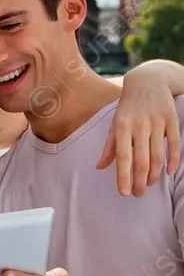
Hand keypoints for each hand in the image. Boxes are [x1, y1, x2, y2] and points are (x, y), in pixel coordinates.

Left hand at [98, 70, 181, 195]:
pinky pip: (174, 144)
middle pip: (141, 160)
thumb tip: (99, 167)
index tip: (124, 192)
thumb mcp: (115, 123)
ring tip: (149, 185)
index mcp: (121, 127)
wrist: (148, 81)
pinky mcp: (172, 120)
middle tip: (138, 194)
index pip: (122, 157)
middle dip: (140, 181)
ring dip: (154, 174)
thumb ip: (109, 146)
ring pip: (158, 155)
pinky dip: (173, 161)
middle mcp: (139, 125)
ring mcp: (157, 123)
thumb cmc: (128, 107)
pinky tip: (169, 173)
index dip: (123, 176)